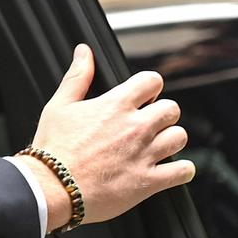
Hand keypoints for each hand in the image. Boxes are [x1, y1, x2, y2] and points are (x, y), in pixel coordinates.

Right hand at [16, 44, 194, 231]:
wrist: (53, 186)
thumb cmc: (54, 146)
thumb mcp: (59, 104)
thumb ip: (78, 76)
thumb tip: (84, 52)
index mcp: (115, 105)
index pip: (152, 81)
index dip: (149, 86)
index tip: (144, 95)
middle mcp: (135, 127)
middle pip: (172, 109)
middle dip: (161, 113)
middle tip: (147, 122)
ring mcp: (145, 154)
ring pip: (179, 137)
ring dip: (170, 139)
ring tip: (156, 144)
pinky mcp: (149, 181)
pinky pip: (183, 171)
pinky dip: (181, 170)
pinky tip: (169, 168)